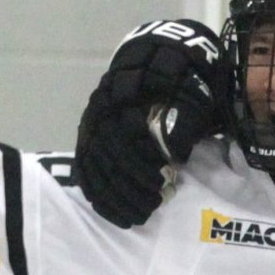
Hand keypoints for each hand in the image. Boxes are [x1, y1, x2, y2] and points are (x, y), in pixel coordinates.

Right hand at [74, 18, 231, 226]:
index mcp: (123, 98)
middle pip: (109, 159)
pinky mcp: (88, 139)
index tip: (161, 183)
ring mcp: (91, 127)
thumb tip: (174, 154)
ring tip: (138, 215)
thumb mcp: (189, 93)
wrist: (156, 59)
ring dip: (116, 197)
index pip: (125, 139)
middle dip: (130, 188)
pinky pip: (86, 172)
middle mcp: (100, 112)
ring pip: (96, 169)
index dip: (141, 167)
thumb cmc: (178, 81)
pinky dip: (99, 197)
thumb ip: (182, 121)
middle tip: (153, 205)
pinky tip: (115, 214)